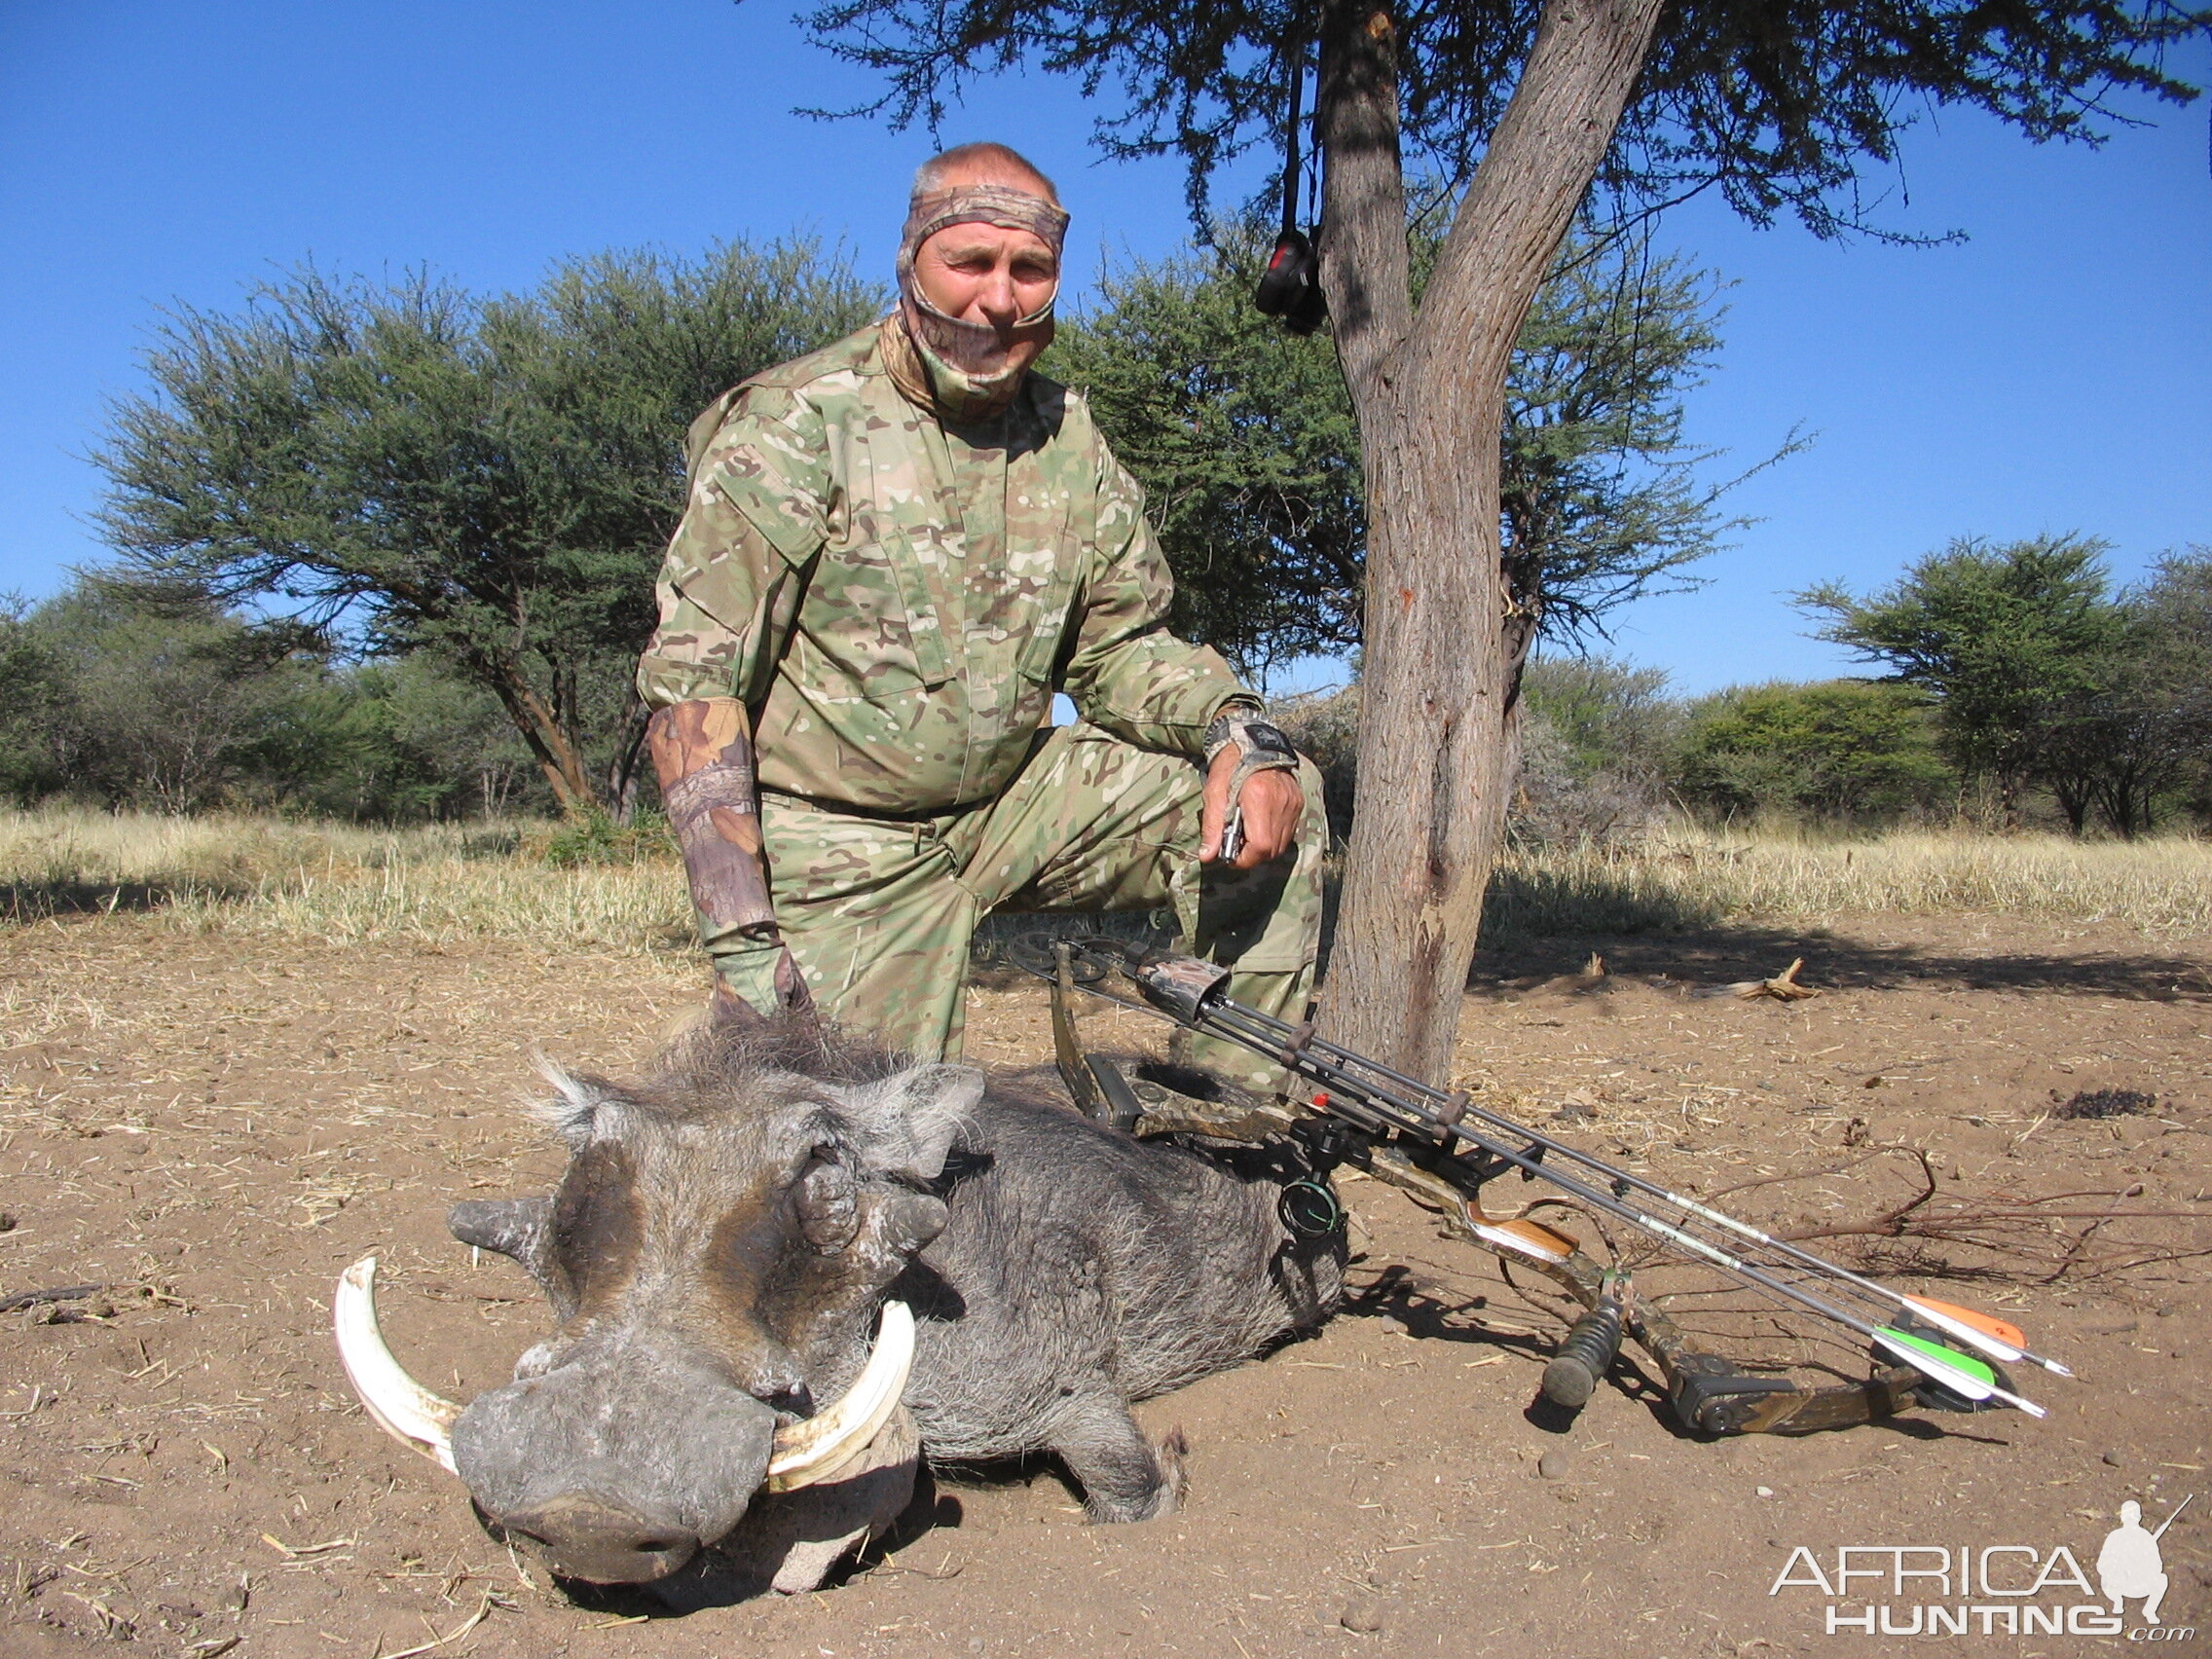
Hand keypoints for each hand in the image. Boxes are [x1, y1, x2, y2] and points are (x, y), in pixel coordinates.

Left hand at [1200, 749, 1303, 869]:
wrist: (1253, 742)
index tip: (1230, 856)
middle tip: (1236, 844)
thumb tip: (1208, 856)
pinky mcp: (1298, 802)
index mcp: (1259, 798)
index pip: (1260, 845)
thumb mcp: (1214, 793)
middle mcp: (1281, 803)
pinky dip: (1274, 837)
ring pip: (1281, 844)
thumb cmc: (1230, 767)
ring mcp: (1293, 803)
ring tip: (1247, 834)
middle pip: (1272, 849)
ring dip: (1263, 848)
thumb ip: (1212, 826)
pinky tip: (1259, 825)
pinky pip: (1288, 832)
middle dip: (1252, 855)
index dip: (1245, 858)